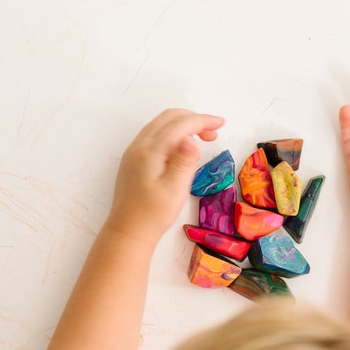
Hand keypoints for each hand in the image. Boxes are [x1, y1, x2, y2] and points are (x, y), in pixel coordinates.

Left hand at [107, 109, 224, 244]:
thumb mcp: (175, 189)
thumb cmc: (153, 215)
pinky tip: (183, 147)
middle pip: (169, 118)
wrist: (128, 231)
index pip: (180, 125)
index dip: (202, 120)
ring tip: (203, 138)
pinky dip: (173, 133)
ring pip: (161, 124)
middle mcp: (139, 146)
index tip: (220, 123)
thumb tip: (191, 138)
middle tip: (214, 131)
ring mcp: (134, 152)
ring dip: (183, 124)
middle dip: (194, 119)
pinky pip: (155, 134)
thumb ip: (184, 161)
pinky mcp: (134, 159)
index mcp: (150, 151)